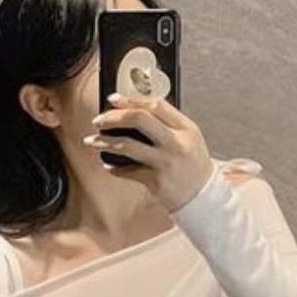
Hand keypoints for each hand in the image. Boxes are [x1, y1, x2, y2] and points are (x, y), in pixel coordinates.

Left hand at [83, 94, 214, 212]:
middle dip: (113, 117)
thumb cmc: (193, 166)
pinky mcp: (156, 181)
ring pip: (127, 145)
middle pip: (139, 119)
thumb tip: (134, 109)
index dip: (131, 99)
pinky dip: (114, 167)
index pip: (156, 104)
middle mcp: (176, 143)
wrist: (203, 197)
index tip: (114, 100)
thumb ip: (168, 122)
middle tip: (99, 120)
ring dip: (104, 142)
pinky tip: (108, 164)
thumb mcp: (189, 137)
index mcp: (185, 128)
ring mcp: (165, 162)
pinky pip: (127, 171)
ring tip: (93, 141)